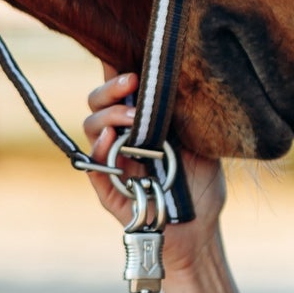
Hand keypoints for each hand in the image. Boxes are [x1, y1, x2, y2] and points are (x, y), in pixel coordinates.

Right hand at [83, 66, 225, 273]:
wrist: (202, 231)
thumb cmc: (202, 186)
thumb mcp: (201, 141)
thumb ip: (185, 113)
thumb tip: (179, 74)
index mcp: (142, 123)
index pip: (120, 91)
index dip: (117, 71)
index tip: (134, 61)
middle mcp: (122, 139)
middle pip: (97, 103)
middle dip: (110, 88)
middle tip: (132, 81)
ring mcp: (113, 163)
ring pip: (91, 128)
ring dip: (109, 115)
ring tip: (132, 117)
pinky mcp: (109, 190)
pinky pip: (92, 165)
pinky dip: (98, 149)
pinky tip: (112, 138)